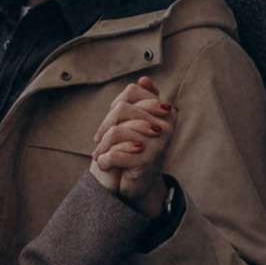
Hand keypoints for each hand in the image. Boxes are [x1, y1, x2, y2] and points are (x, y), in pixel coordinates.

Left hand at [92, 73, 172, 218]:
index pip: (132, 91)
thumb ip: (142, 101)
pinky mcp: (148, 161)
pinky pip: (116, 153)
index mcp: (166, 111)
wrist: (140, 185)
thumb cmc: (137, 150)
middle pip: (121, 109)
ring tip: (99, 154)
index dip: (115, 104)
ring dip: (102, 146)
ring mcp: (159, 143)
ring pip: (116, 132)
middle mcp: (166, 125)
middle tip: (99, 141)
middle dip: (105, 126)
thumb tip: (144, 79)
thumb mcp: (138, 124)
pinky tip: (104, 164)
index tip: (109, 120)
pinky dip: (104, 160)